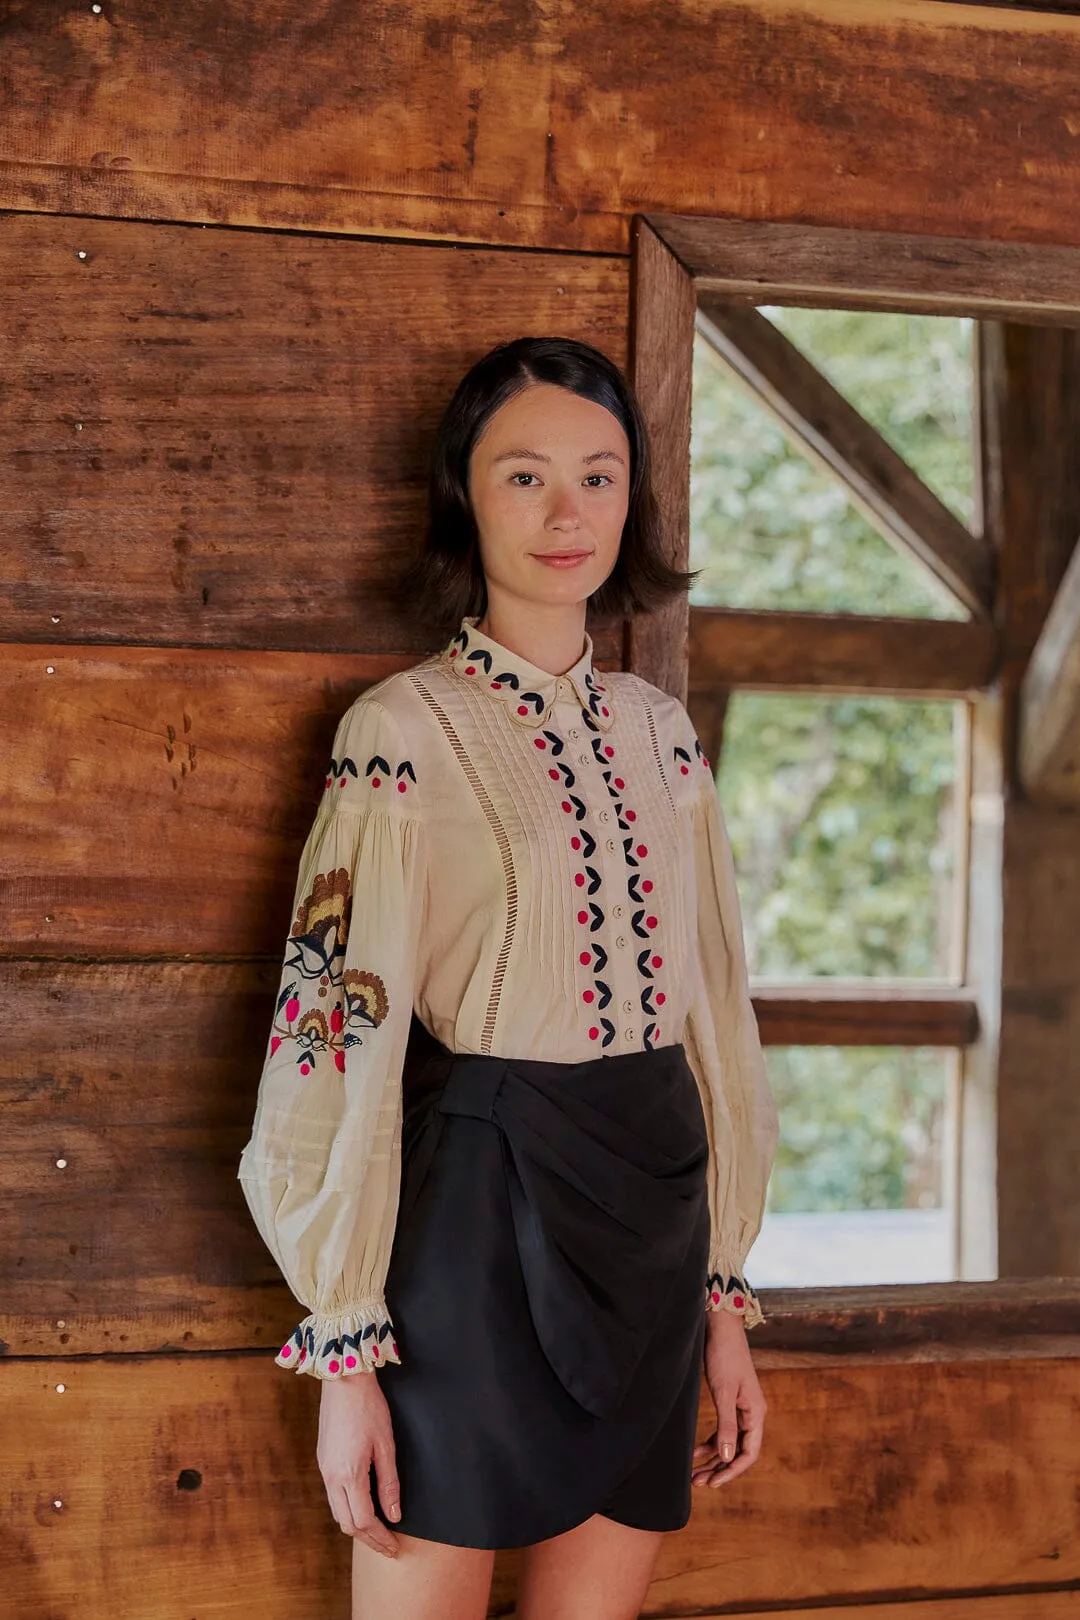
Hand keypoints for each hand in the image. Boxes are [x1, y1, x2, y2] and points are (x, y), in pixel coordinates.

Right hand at [317, 1372, 400, 1555]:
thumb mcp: (386, 1445)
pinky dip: (347, 1510)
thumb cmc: (369, 1408)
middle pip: (347, 1524)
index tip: (395, 1547)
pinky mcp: (322, 1461)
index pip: (364, 1521)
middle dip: (368, 1539)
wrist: (344, 1380)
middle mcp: (331, 1477)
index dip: (380, 1538)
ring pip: (337, 1513)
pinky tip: (362, 1507)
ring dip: (356, 1527)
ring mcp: (324, 1469)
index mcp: (349, 1474)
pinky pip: (332, 1497)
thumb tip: (394, 1514)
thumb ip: (389, 1483)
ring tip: (378, 1531)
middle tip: (388, 1546)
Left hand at [692, 1310, 766, 1487]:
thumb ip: (726, 1425)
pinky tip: (694, 1452)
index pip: (749, 1453)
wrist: (720, 1327)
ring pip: (728, 1442)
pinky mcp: (728, 1401)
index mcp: (756, 1413)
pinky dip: (709, 1442)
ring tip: (693, 1473)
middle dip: (719, 1469)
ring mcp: (740, 1408)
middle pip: (738, 1451)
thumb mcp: (723, 1393)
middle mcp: (751, 1413)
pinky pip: (722, 1429)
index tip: (713, 1483)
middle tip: (697, 1483)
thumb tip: (728, 1457)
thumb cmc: (724, 1356)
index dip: (732, 1471)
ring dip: (712, 1458)